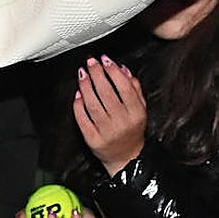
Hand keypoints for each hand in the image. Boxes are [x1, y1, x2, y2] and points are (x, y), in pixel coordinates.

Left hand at [73, 54, 145, 175]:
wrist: (126, 159)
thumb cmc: (132, 131)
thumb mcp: (141, 110)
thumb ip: (134, 89)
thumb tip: (123, 69)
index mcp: (136, 114)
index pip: (125, 88)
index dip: (113, 72)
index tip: (105, 60)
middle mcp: (122, 123)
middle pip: (106, 94)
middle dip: (97, 74)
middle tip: (91, 62)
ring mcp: (106, 132)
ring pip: (93, 105)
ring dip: (86, 86)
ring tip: (82, 74)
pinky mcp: (93, 140)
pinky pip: (83, 119)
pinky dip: (78, 105)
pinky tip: (78, 94)